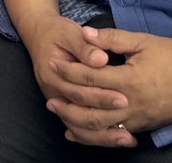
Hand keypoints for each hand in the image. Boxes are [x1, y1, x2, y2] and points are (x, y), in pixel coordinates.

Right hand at [14, 14, 124, 141]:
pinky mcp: (65, 106)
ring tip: (127, 138)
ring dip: (102, 135)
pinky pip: (79, 127)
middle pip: (80, 111)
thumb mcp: (70, 32)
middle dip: (106, 115)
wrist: (39, 35)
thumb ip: (85, 46)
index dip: (101, 96)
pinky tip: (115, 140)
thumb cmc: (57, 33)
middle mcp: (52, 92)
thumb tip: (101, 59)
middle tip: (131, 119)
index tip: (124, 98)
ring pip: (78, 125)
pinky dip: (96, 136)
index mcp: (52, 73)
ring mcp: (58, 101)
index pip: (78, 90)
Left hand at [48, 26, 171, 146]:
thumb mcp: (142, 41)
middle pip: (90, 110)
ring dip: (76, 123)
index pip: (90, 78)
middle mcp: (131, 104)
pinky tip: (80, 133)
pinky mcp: (144, 126)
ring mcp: (138, 118)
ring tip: (60, 115)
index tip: (52, 63)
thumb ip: (111, 38)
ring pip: (100, 128)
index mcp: (128, 80)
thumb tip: (86, 33)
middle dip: (67, 104)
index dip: (68, 71)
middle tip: (49, 98)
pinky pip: (114, 134)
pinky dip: (95, 136)